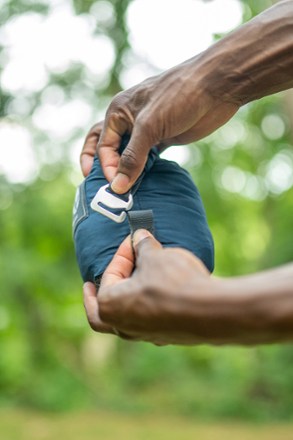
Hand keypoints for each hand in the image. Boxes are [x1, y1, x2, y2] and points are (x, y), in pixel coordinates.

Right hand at [80, 62, 237, 185]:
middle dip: (107, 169)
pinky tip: (145, 185)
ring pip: (129, 156)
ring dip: (127, 173)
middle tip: (108, 191)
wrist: (216, 86)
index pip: (103, 146)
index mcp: (118, 112)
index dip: (107, 167)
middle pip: (109, 150)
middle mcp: (129, 121)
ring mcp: (147, 131)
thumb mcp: (149, 126)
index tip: (117, 186)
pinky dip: (144, 171)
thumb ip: (132, 158)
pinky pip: (147, 159)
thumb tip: (117, 187)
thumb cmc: (179, 96)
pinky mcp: (163, 138)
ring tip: (127, 194)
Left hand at [83, 229, 220, 344]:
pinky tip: (157, 297)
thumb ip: (143, 246)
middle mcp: (123, 326)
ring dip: (126, 301)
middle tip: (92, 286)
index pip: (109, 276)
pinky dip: (146, 309)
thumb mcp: (155, 257)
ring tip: (133, 284)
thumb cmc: (174, 283)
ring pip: (125, 320)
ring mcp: (146, 335)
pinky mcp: (167, 337)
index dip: (122, 253)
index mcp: (110, 306)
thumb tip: (140, 237)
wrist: (210, 312)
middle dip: (99, 296)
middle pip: (102, 313)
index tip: (134, 240)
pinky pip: (148, 322)